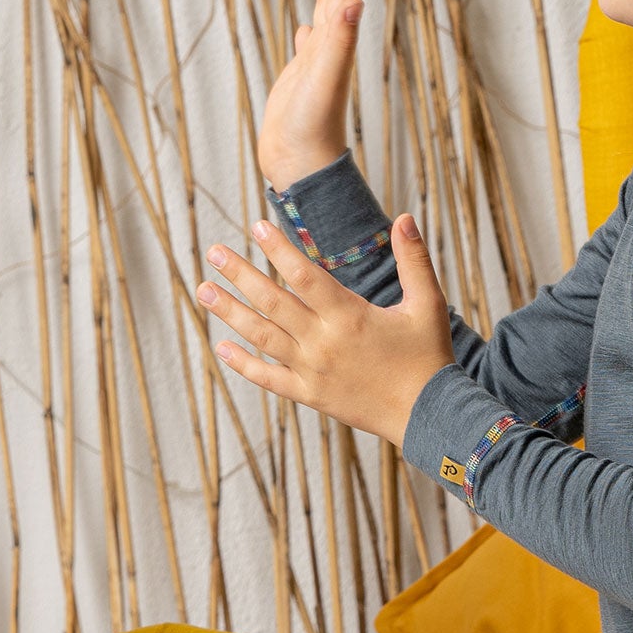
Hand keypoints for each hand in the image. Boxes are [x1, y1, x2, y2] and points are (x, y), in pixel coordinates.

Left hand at [197, 212, 453, 445]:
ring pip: (263, 337)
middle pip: (273, 302)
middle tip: (213, 251)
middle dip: (240, 274)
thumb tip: (406, 216)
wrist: (429, 416)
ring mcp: (313, 371)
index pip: (304, 275)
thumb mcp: (428, 304)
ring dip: (231, 312)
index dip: (278, 249)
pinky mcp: (310, 396)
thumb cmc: (429, 356)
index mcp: (350, 316)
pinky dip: (244, 364)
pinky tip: (222, 347)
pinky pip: (269, 378)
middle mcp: (324, 342)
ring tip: (204, 290)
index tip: (256, 226)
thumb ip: (413, 260)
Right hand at [258, 0, 361, 190]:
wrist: (302, 167)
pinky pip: (306, 50)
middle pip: (333, 0)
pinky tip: (305, 29)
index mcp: (336, 46)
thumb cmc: (311, 127)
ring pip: (321, 20)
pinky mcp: (299, 85)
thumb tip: (354, 0)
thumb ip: (338, 39)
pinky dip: (307, 32)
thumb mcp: (324, 77)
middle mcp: (329, 53)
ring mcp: (314, 68)